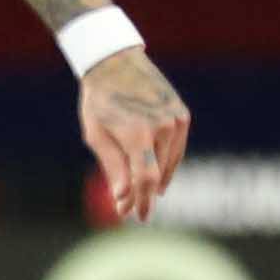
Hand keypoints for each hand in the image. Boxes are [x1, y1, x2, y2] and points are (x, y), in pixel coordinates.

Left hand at [79, 48, 190, 223]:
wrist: (115, 62)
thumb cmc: (99, 101)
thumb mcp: (97, 136)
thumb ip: (113, 168)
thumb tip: (123, 199)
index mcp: (138, 134)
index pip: (145, 179)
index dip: (143, 201)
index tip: (139, 217)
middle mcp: (162, 127)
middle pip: (158, 174)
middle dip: (145, 193)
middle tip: (133, 207)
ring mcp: (175, 120)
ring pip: (170, 163)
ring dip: (158, 179)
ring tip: (146, 193)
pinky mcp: (182, 114)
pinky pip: (177, 148)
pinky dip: (168, 162)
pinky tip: (158, 174)